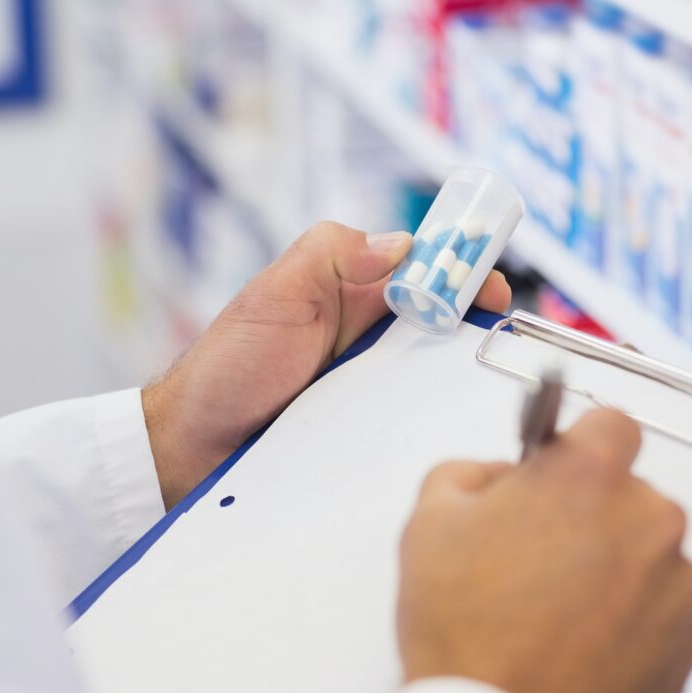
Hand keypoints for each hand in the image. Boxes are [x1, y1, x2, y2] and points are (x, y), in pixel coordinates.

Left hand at [142, 221, 511, 507]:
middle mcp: (371, 340)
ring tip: (492, 388)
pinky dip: (436, 424)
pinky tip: (455, 432)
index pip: (425, 272)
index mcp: (353, 295)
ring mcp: (373, 389)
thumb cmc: (229, 365)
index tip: (491, 289)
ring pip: (435, 378)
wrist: (191, 447)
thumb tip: (401, 245)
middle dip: (478, 328)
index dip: (464, 273)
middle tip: (499, 341)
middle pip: (443, 326)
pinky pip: (413, 424)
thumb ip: (330, 254)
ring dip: (461, 380)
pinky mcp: (370, 434)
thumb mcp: (276, 294)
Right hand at [396, 409, 691, 692]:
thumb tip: (497, 478)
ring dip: (613, 574)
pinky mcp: (685, 643)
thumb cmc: (467, 632)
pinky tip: (578, 649)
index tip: (562, 477)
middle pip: (629, 498)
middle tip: (539, 560)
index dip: (580, 451)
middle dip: (590, 518)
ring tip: (554, 616)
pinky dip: (629, 626)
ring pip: (647, 559)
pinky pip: (660, 616)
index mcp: (590, 476)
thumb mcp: (431, 521)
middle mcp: (648, 521)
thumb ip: (469, 473)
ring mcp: (675, 585)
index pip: (611, 426)